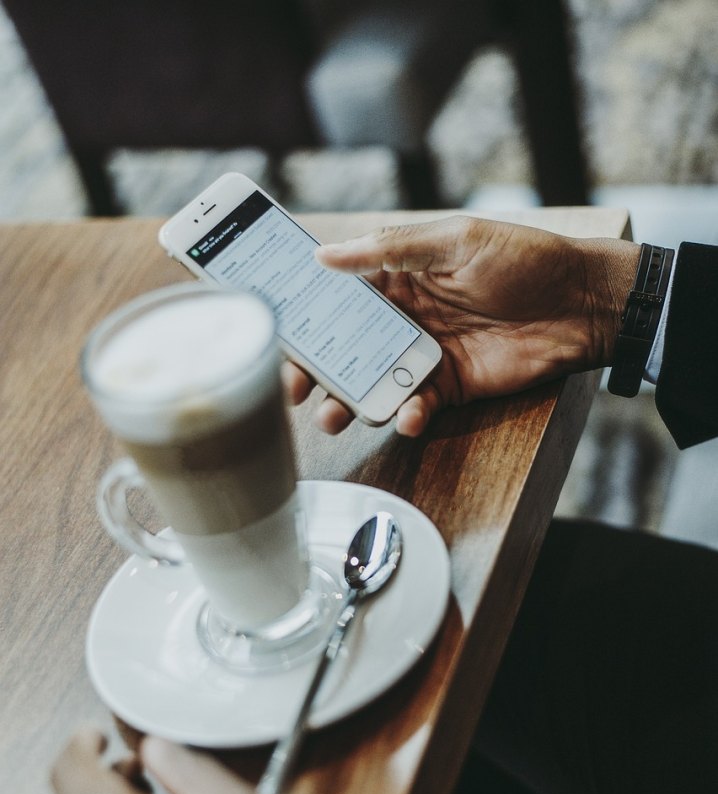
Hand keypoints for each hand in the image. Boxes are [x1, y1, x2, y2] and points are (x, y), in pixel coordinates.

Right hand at [283, 215, 638, 435]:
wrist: (580, 305)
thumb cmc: (523, 259)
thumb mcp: (454, 241)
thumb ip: (389, 249)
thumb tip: (324, 254)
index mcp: (396, 279)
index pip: (336, 299)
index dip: (304, 317)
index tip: (274, 333)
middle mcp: (402, 320)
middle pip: (343, 350)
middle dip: (313, 372)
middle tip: (293, 390)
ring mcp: (423, 357)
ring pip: (370, 385)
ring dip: (348, 403)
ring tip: (332, 417)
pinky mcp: (448, 388)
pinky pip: (415, 407)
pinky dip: (406, 416)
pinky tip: (409, 415)